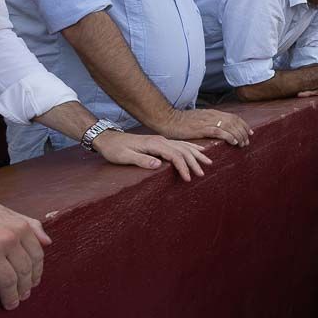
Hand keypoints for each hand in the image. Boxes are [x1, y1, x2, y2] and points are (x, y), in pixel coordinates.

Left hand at [90, 130, 211, 180]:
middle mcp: (161, 140)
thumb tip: (158, 164)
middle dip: (194, 162)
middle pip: (183, 150)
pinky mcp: (161, 142)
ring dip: (196, 154)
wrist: (109, 139)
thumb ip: (141, 160)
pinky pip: (180, 144)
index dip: (183, 167)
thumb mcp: (124, 156)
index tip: (188, 178)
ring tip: (208, 162)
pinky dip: (192, 147)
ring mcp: (162, 140)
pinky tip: (199, 150)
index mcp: (154, 144)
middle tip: (202, 174)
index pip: (174, 155)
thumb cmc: (115, 150)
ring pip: (184, 146)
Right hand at [156, 108, 250, 146]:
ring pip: (229, 126)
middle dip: (244, 132)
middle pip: (234, 122)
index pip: (233, 117)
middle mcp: (212, 115)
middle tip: (247, 142)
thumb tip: (216, 129)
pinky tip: (233, 142)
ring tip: (242, 144)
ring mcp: (207, 121)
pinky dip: (229, 136)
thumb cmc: (180, 122)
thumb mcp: (198, 119)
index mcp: (212, 113)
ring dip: (238, 136)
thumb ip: (208, 123)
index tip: (250, 133)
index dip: (244, 125)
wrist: (167, 119)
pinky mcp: (201, 128)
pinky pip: (219, 131)